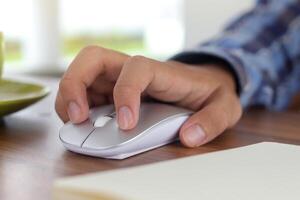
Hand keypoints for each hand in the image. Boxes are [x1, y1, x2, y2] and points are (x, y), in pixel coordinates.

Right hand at [55, 46, 241, 147]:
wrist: (202, 85)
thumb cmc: (209, 93)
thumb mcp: (225, 106)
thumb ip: (213, 120)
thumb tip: (189, 136)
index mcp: (161, 72)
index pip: (135, 69)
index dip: (125, 93)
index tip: (126, 123)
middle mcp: (134, 71)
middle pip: (93, 58)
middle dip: (76, 82)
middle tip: (78, 116)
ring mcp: (119, 80)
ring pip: (82, 73)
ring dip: (69, 96)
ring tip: (76, 122)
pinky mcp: (112, 91)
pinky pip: (85, 92)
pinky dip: (75, 106)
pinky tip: (83, 122)